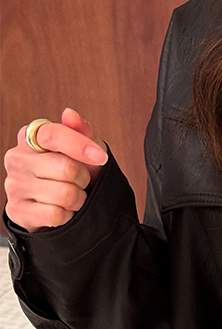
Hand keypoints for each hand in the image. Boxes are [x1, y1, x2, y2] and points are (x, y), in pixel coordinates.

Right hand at [4, 108, 107, 227]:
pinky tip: (63, 209)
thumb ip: (80, 130)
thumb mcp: (81, 149)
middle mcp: (18, 157)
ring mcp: (14, 184)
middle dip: (83, 178)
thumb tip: (69, 114)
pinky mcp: (16, 210)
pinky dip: (67, 215)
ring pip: (63, 194)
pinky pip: (54, 215)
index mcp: (31, 135)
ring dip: (78, 199)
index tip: (100, 157)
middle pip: (65, 168)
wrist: (52, 204)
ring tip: (73, 196)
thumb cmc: (69, 171)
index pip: (55, 135)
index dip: (81, 146)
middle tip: (82, 181)